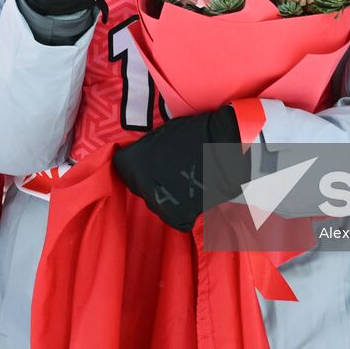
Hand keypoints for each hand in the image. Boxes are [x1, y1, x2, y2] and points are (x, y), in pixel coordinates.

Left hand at [113, 106, 248, 231]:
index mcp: (134, 164)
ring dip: (167, 195)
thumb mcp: (161, 135)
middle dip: (151, 180)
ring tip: (186, 179)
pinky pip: (175, 217)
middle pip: (139, 187)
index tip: (149, 158)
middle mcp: (142, 186)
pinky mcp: (179, 217)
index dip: (136, 162)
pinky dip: (184, 209)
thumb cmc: (195, 133)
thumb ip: (145, 151)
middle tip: (172, 168)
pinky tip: (193, 193)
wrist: (226, 145)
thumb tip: (141, 162)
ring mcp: (160, 203)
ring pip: (157, 203)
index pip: (123, 168)